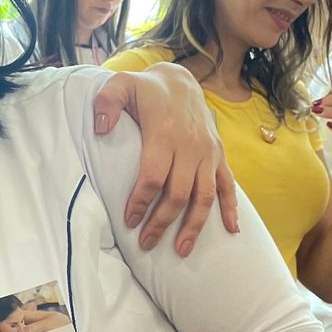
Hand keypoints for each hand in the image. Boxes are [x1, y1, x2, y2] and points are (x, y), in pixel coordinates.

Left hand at [94, 67, 238, 255]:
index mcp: (165, 133)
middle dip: (162, 222)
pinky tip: (231, 231)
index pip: (154, 176)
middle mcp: (191, 146)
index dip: (142, 201)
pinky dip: (231, 209)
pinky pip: (228, 185)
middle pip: (178, 192)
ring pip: (204, 195)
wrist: (181, 80)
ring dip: (194, 225)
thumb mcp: (121, 85)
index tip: (130, 221)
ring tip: (181, 251)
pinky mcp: (218, 155)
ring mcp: (208, 152)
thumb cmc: (146, 89)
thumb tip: (100, 128)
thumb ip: (106, 103)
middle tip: (146, 243)